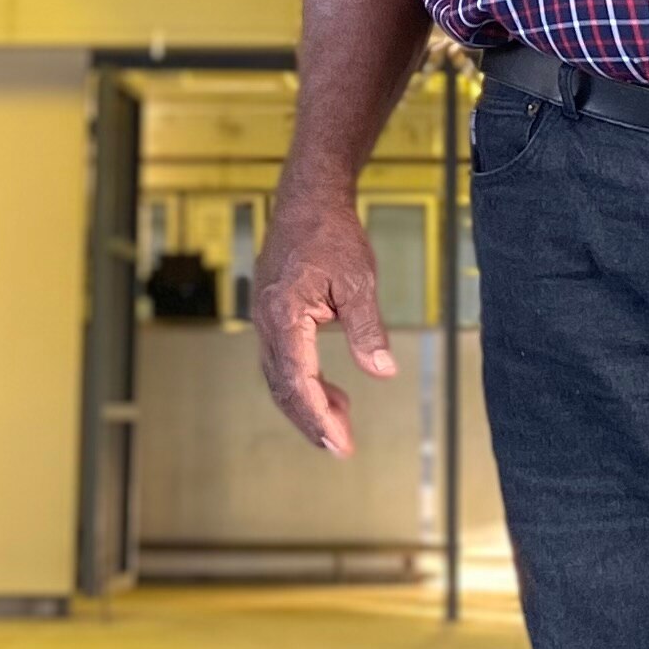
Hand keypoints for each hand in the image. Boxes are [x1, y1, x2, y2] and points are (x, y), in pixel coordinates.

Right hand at [252, 187, 395, 456]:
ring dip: (310, 405)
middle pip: (284, 387)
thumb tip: (383, 372)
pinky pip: (284, 362)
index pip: (298, 380)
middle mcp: (267, 322)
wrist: (308, 200)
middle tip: (342, 448)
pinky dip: (306, 384)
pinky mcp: (273, 317)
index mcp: (284, 315)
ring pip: (281, 378)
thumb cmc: (332, 234)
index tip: (340, 443)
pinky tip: (333, 393)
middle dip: (312, 421)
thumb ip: (368, 330)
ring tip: (342, 425)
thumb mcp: (359, 281)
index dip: (318, 416)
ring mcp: (265, 320)